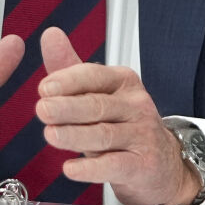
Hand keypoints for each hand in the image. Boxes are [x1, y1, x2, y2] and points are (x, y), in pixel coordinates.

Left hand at [33, 27, 202, 204]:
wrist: (162, 163)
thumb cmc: (124, 126)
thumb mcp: (99, 94)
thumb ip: (71, 68)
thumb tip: (50, 35)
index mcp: (123, 83)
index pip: (94, 76)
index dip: (68, 81)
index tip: (45, 88)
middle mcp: (135, 106)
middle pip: (98, 105)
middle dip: (67, 107)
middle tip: (42, 109)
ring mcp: (142, 136)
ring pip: (104, 134)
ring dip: (75, 135)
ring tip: (51, 135)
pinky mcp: (143, 165)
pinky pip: (114, 165)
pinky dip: (91, 168)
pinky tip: (70, 169)